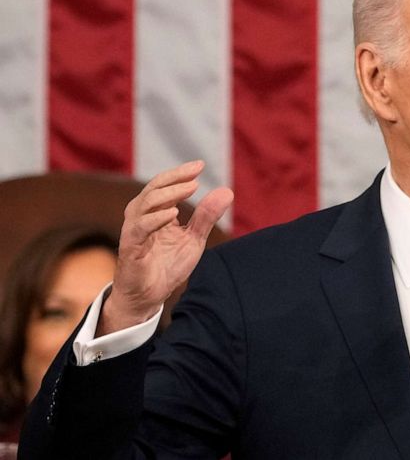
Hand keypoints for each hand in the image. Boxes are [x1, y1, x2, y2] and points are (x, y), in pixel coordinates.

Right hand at [98, 161, 233, 335]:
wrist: (149, 297)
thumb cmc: (167, 266)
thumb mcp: (193, 239)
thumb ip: (206, 217)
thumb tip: (227, 191)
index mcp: (155, 213)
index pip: (164, 185)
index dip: (180, 174)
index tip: (200, 164)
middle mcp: (141, 218)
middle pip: (153, 189)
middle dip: (174, 178)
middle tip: (195, 172)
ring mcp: (133, 232)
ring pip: (143, 205)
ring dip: (167, 194)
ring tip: (190, 187)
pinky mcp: (130, 249)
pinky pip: (138, 229)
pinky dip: (154, 219)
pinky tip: (172, 213)